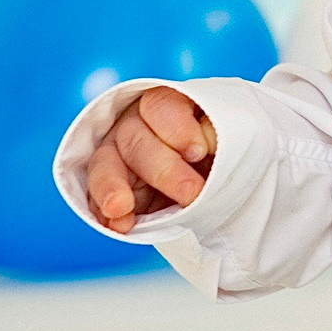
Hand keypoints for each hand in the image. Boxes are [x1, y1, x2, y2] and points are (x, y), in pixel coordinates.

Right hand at [84, 87, 216, 231]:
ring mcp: (118, 156)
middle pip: (135, 137)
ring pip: (105, 164)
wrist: (218, 179)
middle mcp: (136, 125)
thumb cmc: (225, 149)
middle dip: (163, 168)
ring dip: (112, 187)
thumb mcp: (233, 134)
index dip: (177, 128)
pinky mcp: (112, 188)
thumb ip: (221, 133)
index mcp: (167, 106)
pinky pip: (97, 198)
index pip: (160, 105)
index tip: (199, 151)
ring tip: (121, 208)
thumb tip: (210, 140)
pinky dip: (105, 214)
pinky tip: (118, 224)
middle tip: (192, 192)